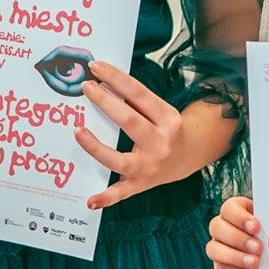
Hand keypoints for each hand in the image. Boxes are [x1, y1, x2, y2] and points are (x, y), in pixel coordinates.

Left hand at [76, 62, 194, 209]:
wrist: (190, 156)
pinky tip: (90, 200)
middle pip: (130, 121)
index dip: (116, 79)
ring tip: (78, 131)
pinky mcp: (141, 183)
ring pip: (120, 160)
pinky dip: (106, 198)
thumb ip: (136, 101)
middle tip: (86, 88)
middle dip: (105, 103)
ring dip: (96, 147)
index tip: (96, 68)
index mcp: (167, 118)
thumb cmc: (168, 128)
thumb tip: (103, 83)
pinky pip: (122, 192)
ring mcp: (150, 166)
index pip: (139, 94)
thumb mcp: (161, 110)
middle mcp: (161, 142)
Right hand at [205, 196, 260, 268]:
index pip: (228, 208)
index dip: (239, 217)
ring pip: (213, 249)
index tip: (256, 227)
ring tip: (255, 262)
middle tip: (258, 247)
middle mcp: (223, 228)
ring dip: (235, 256)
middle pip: (216, 227)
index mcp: (236, 211)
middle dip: (238, 238)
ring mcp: (218, 248)